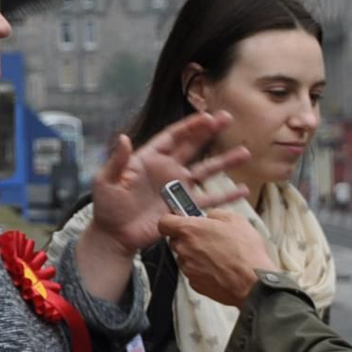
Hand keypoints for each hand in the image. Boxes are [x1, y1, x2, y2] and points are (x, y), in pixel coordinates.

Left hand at [88, 110, 252, 253]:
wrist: (115, 235)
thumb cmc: (107, 206)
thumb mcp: (106, 181)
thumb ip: (118, 160)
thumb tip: (124, 138)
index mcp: (149, 159)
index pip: (173, 137)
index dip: (190, 126)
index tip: (207, 116)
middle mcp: (168, 170)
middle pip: (193, 147)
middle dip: (210, 132)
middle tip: (228, 118)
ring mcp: (178, 189)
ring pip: (206, 171)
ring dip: (225, 161)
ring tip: (245, 153)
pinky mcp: (184, 208)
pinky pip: (209, 200)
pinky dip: (226, 196)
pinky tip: (243, 190)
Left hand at [157, 211, 276, 306]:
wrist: (253, 283)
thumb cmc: (246, 252)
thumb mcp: (236, 220)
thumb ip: (216, 214)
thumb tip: (211, 216)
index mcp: (190, 230)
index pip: (164, 222)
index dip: (172, 221)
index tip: (181, 221)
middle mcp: (184, 249)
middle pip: (176, 241)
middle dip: (188, 239)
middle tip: (208, 239)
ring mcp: (188, 268)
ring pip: (186, 258)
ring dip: (197, 255)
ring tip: (219, 256)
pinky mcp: (195, 284)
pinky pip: (194, 273)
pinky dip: (204, 271)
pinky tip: (220, 269)